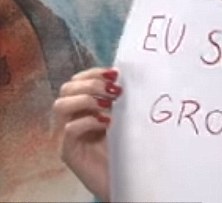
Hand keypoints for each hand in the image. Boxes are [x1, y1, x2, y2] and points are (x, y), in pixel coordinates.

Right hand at [53, 67, 122, 200]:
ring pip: (60, 105)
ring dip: (86, 99)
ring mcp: (67, 136)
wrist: (128, 180)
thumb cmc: (128, 148)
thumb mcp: (125, 117)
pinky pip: (70, 129)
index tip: (115, 74)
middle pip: (66, 89)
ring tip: (109, 106)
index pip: (78, 80)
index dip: (93, 73)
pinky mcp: (69, 152)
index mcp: (84, 108)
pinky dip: (88, 121)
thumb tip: (126, 75)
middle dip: (91, 83)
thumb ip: (121, 99)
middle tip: (115, 91)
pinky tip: (107, 124)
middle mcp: (71, 119)